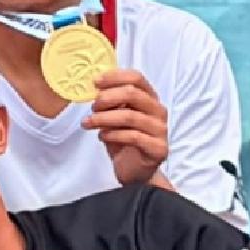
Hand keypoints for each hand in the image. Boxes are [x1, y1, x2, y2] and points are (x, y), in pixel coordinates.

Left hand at [86, 61, 171, 187]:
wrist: (134, 171)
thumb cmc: (123, 140)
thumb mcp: (114, 117)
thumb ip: (110, 102)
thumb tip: (93, 87)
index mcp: (150, 98)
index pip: (136, 78)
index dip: (114, 77)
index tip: (95, 83)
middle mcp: (158, 111)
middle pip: (133, 94)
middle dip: (107, 98)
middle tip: (92, 106)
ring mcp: (161, 130)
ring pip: (130, 116)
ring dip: (104, 118)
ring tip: (89, 123)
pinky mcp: (158, 148)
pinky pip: (133, 136)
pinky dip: (113, 134)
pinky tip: (101, 136)